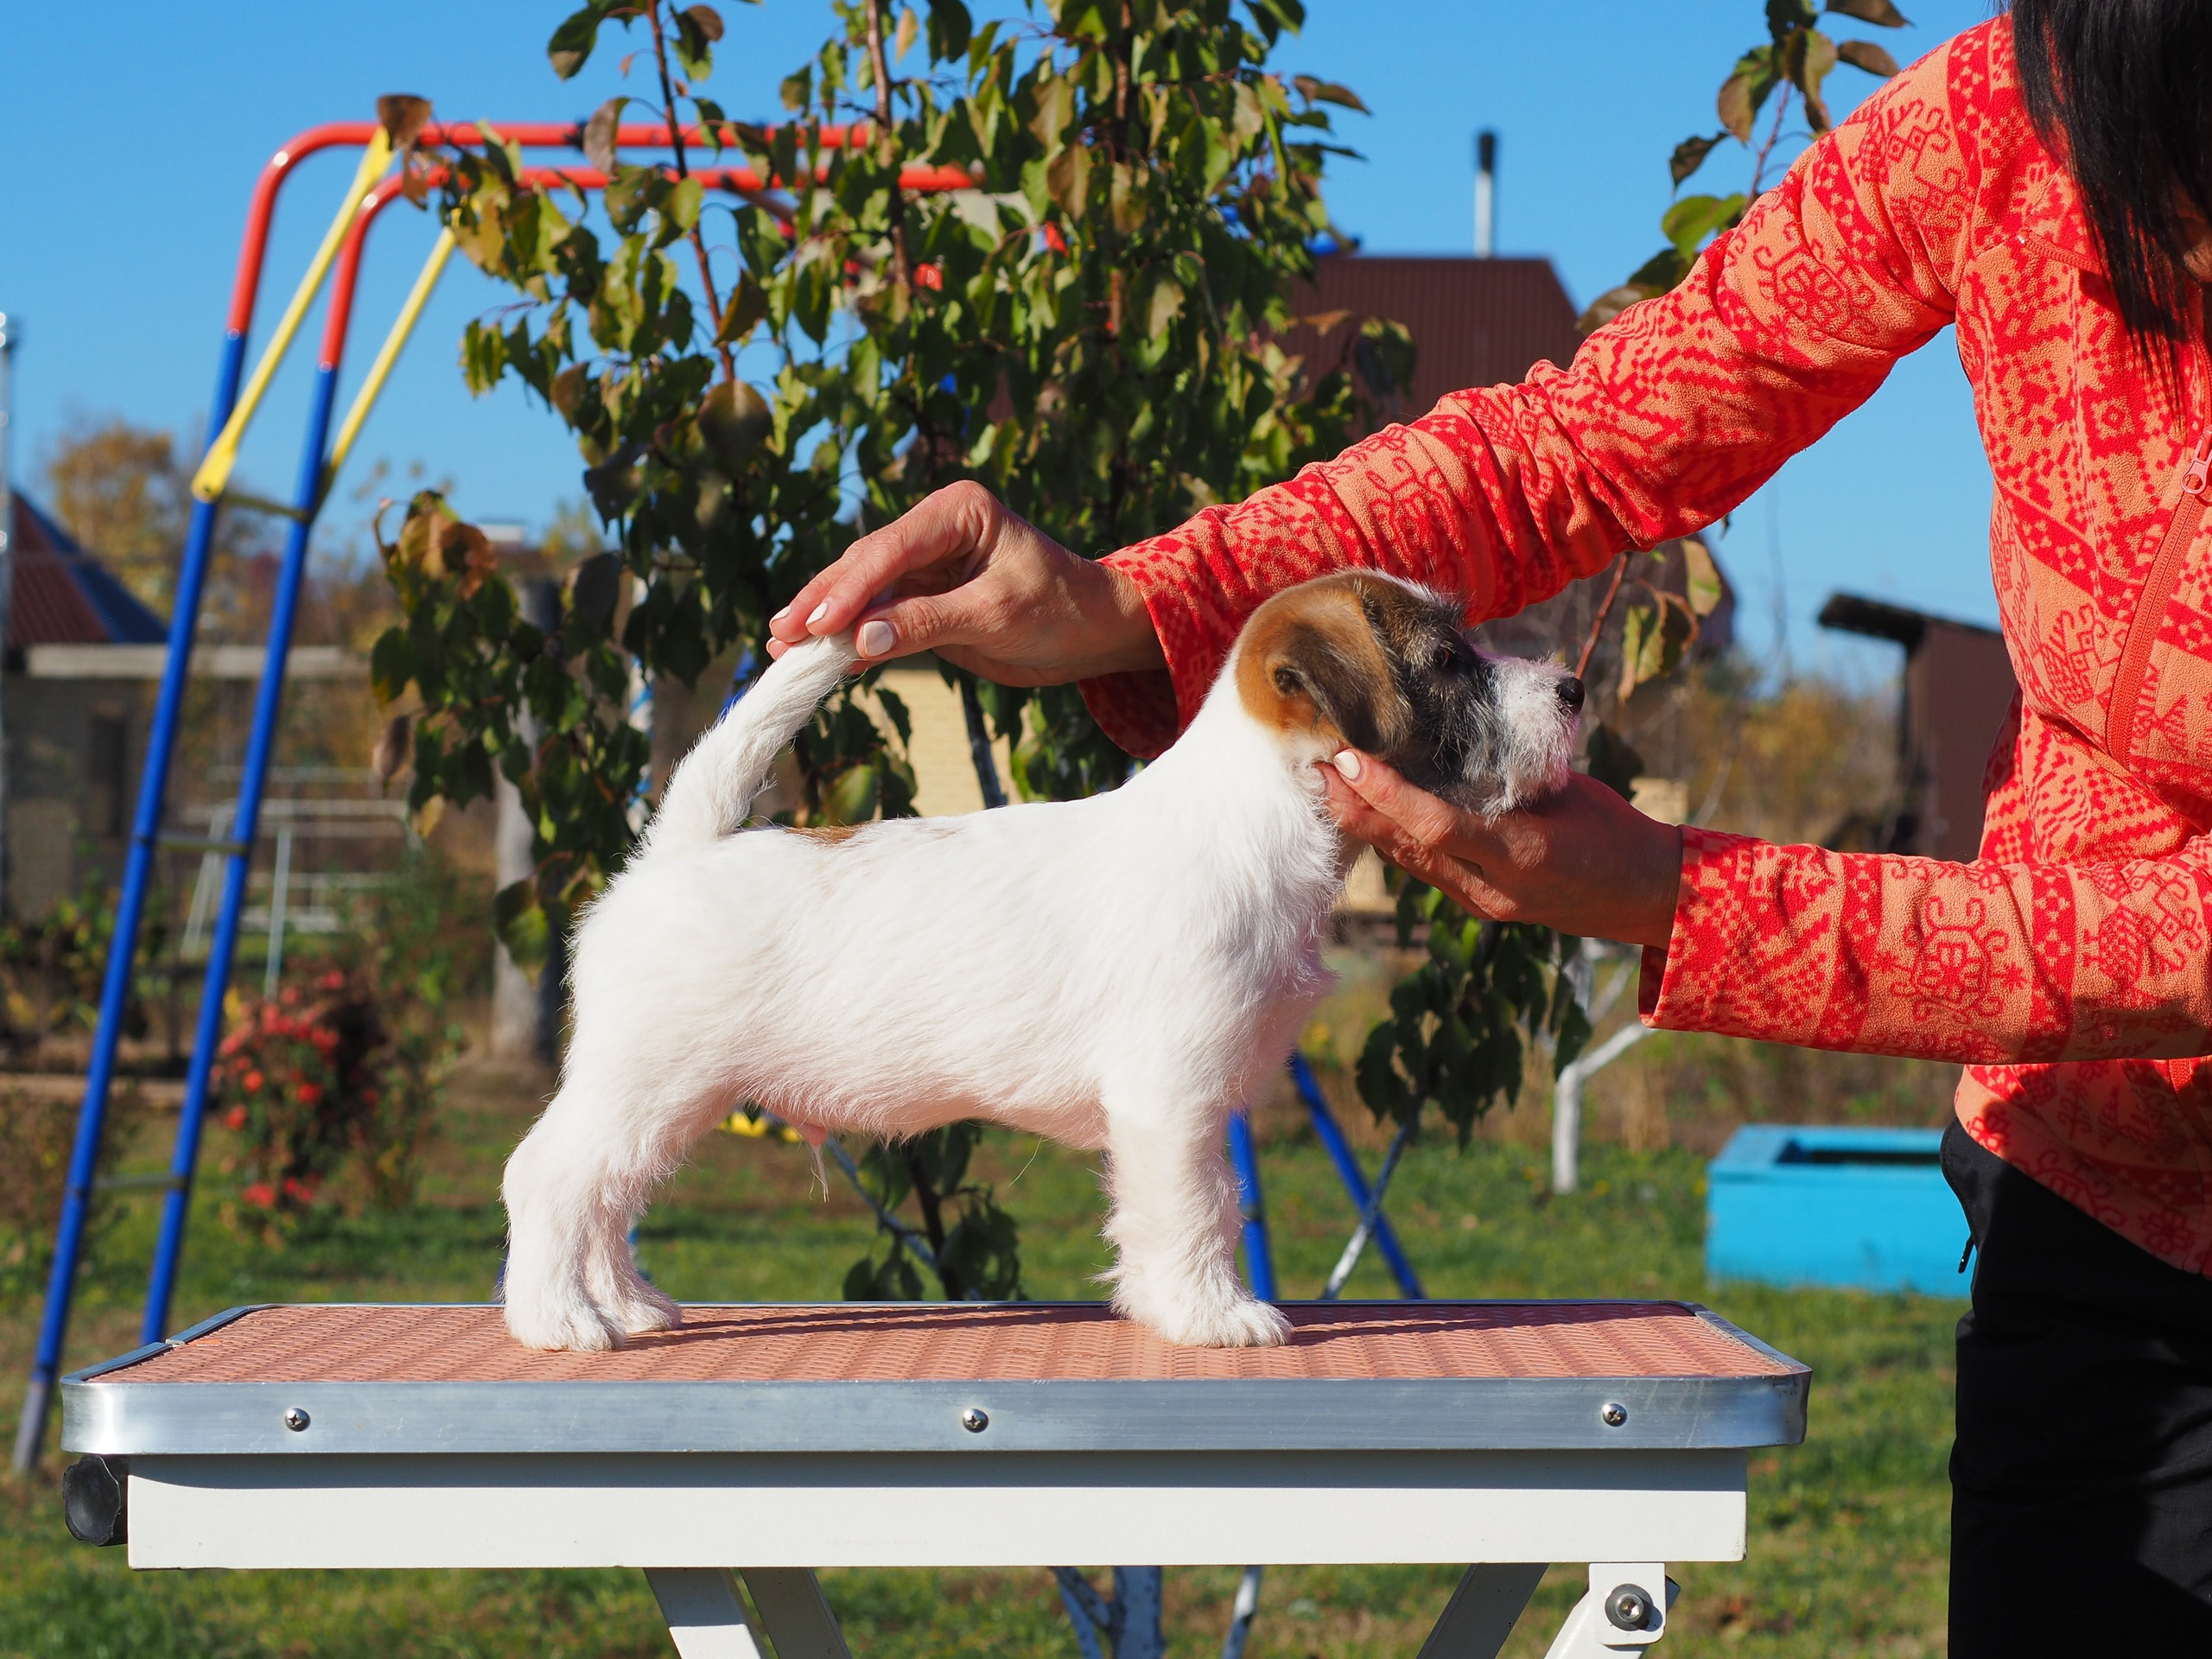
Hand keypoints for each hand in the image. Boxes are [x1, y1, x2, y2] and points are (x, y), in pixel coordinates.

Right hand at [765, 481, 1165, 683]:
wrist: (1092, 632)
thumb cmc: (1059, 609)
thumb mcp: (996, 615)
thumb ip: (926, 624)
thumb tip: (858, 640)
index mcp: (957, 511)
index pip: (890, 549)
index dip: (849, 588)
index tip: (816, 624)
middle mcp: (933, 530)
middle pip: (865, 566)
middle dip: (822, 603)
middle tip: (781, 637)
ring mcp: (925, 566)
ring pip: (862, 593)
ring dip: (825, 624)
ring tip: (782, 651)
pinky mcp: (922, 599)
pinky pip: (877, 618)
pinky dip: (850, 640)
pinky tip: (819, 661)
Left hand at [1320, 753, 1683, 947]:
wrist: (1646, 896)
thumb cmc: (1615, 832)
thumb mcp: (1570, 794)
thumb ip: (1511, 774)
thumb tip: (1457, 735)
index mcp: (1522, 856)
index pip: (1435, 826)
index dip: (1385, 795)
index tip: (1349, 761)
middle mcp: (1492, 888)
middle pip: (1405, 850)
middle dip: (1354, 810)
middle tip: (1315, 768)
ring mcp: (1482, 901)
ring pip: (1407, 862)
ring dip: (1365, 824)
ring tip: (1329, 783)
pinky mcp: (1479, 903)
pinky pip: (1424, 868)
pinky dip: (1393, 837)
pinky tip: (1369, 810)